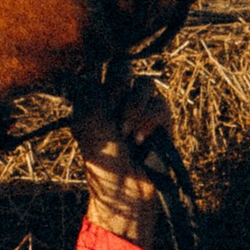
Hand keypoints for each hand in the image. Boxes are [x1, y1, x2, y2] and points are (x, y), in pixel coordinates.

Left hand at [71, 80, 171, 249]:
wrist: (125, 189)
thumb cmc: (102, 160)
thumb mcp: (87, 120)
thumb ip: (89, 86)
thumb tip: (92, 60)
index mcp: (94, 98)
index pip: (99, 64)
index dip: (99, 68)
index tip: (93, 85)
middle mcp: (118, 100)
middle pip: (124, 66)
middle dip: (118, 85)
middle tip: (111, 106)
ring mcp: (141, 109)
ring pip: (145, 84)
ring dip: (134, 108)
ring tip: (126, 133)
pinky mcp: (162, 122)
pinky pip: (161, 105)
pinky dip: (149, 122)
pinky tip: (140, 141)